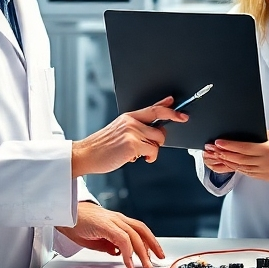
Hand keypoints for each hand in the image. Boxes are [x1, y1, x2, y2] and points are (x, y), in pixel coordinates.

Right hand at [57, 203, 164, 267]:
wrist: (62, 212)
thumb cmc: (76, 223)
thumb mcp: (96, 238)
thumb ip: (108, 244)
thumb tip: (117, 253)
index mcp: (116, 221)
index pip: (139, 229)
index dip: (149, 241)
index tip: (155, 254)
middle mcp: (117, 218)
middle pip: (141, 231)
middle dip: (152, 246)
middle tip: (157, 261)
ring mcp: (112, 220)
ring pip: (134, 235)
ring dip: (142, 252)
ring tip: (145, 265)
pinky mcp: (105, 225)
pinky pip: (122, 238)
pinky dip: (127, 251)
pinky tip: (128, 262)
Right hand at [71, 97, 187, 176]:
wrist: (87, 155)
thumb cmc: (103, 146)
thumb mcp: (120, 130)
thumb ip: (138, 126)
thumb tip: (156, 127)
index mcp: (129, 116)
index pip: (154, 108)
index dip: (170, 109)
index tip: (181, 113)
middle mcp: (131, 121)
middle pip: (161, 125)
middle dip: (160, 139)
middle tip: (150, 146)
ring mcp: (132, 131)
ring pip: (158, 140)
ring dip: (152, 150)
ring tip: (139, 153)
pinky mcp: (132, 143)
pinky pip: (153, 151)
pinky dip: (149, 157)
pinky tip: (137, 158)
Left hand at [202, 131, 268, 181]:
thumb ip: (254, 135)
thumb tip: (235, 133)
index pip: (244, 148)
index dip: (229, 145)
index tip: (218, 142)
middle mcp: (268, 162)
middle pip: (241, 159)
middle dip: (225, 154)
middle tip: (213, 149)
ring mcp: (267, 172)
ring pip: (243, 168)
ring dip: (229, 162)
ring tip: (218, 156)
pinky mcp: (267, 178)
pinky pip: (248, 173)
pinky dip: (238, 168)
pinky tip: (231, 163)